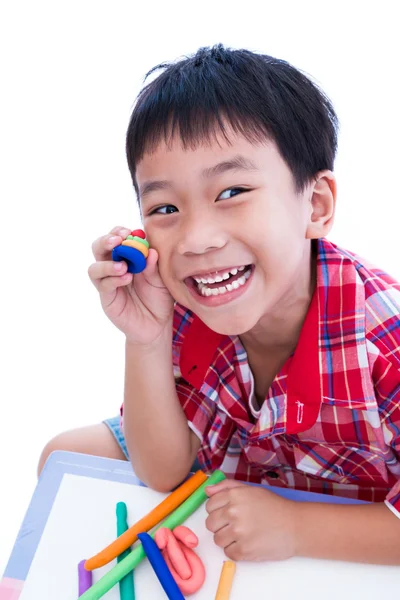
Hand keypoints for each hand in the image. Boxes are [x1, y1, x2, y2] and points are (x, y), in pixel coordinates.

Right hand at [88, 226, 173, 344]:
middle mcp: (113, 267)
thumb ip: (155, 266)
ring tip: (123, 266)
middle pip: (98, 248)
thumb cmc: (159, 298)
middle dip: (106, 241)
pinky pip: (104, 286)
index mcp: (127, 257)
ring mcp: (108, 283)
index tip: (128, 231)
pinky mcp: (107, 299)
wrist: (157, 325)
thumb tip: (152, 251)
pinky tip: (127, 278)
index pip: (116, 238)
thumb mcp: (161, 280)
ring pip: (94, 268)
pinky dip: (113, 279)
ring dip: (107, 263)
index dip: (118, 232)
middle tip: (119, 240)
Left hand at [205, 479, 297, 561]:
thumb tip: (207, 490)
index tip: (228, 513)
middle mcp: (234, 512)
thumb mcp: (251, 490)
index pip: (209, 505)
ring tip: (243, 535)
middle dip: (220, 525)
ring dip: (228, 539)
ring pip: (217, 540)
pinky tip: (248, 544)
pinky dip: (236, 551)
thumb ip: (227, 487)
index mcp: (234, 495)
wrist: (295, 526)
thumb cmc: (274, 506)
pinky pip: (228, 553)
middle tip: (235, 525)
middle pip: (210, 523)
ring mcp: (238, 532)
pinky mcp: (244, 550)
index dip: (217, 510)